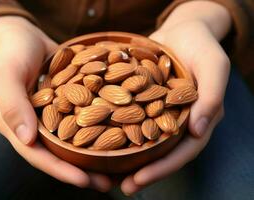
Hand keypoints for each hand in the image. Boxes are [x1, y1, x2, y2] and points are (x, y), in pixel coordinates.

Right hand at [0, 16, 110, 191]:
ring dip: (94, 155)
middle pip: (60, 154)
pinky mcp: (68, 104)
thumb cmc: (11, 55)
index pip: (38, 155)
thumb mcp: (6, 75)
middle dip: (83, 171)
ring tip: (118, 167)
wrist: (24, 38)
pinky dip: (98, 129)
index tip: (84, 181)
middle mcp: (38, 127)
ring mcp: (54, 117)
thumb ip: (12, 104)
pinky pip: (83, 119)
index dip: (60, 170)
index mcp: (18, 127)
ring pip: (74, 141)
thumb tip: (26, 138)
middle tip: (108, 182)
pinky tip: (118, 133)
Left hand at [121, 2, 230, 194]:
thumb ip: (211, 97)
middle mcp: (173, 121)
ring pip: (139, 138)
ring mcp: (155, 111)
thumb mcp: (214, 66)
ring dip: (124, 156)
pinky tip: (95, 135)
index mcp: (194, 120)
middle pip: (157, 152)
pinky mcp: (140, 100)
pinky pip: (127, 116)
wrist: (181, 30)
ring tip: (103, 172)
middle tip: (118, 186)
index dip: (160, 169)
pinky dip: (113, 127)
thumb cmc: (201, 46)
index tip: (138, 181)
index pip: (180, 152)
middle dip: (139, 170)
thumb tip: (200, 131)